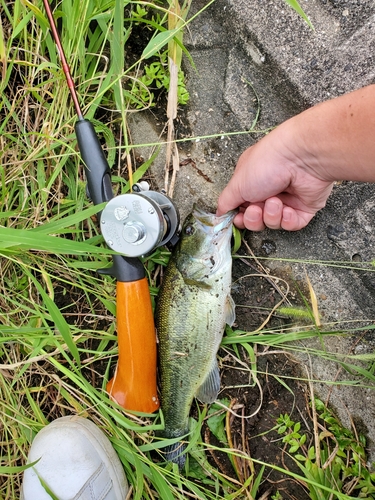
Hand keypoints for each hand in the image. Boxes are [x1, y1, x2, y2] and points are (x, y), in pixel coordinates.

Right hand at [217, 121, 333, 230]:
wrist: (301, 158)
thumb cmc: (267, 163)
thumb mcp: (237, 183)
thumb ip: (226, 202)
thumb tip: (219, 214)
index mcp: (251, 182)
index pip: (241, 207)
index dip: (239, 217)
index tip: (237, 218)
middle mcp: (268, 190)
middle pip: (256, 219)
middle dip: (254, 218)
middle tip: (256, 209)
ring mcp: (287, 199)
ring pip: (273, 223)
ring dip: (271, 215)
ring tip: (275, 201)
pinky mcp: (305, 207)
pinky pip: (292, 225)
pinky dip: (287, 220)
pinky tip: (288, 209)